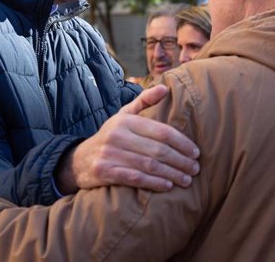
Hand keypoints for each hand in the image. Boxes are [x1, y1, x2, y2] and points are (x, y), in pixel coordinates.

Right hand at [55, 84, 199, 193]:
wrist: (78, 160)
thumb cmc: (110, 136)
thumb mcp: (124, 115)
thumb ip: (144, 101)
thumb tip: (165, 88)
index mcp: (126, 120)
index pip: (162, 132)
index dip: (182, 143)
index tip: (196, 152)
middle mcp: (118, 135)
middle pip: (158, 150)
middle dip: (181, 160)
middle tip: (195, 168)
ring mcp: (110, 154)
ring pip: (149, 165)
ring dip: (172, 174)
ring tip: (187, 180)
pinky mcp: (104, 171)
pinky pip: (135, 178)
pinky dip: (153, 183)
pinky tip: (168, 186)